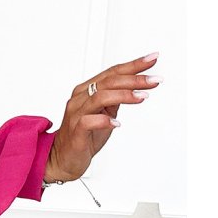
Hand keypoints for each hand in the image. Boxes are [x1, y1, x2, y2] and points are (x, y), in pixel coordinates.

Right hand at [44, 52, 161, 182]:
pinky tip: (117, 123)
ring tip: (142, 97)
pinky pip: (88, 121)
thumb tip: (137, 86)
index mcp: (86, 91)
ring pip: (99, 97)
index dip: (133, 65)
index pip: (112, 72)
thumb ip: (116, 99)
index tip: (152, 60)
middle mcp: (80, 99)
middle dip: (134, 79)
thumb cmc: (84, 136)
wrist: (64, 158)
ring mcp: (76, 114)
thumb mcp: (105, 113)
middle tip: (154, 80)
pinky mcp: (76, 131)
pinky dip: (104, 120)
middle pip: (108, 81)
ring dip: (123, 95)